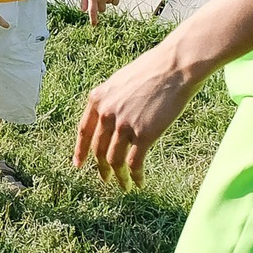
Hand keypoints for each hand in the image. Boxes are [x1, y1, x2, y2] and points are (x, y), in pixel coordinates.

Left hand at [74, 43, 202, 187]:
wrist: (174, 67)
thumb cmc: (153, 70)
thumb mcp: (121, 81)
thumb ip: (113, 101)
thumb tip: (112, 117)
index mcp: (98, 99)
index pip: (83, 131)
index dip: (80, 151)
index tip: (79, 165)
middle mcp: (106, 113)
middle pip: (98, 149)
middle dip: (101, 168)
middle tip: (106, 179)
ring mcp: (123, 125)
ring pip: (114, 160)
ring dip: (118, 176)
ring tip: (124, 185)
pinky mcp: (144, 134)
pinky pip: (134, 163)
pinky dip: (135, 176)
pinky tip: (139, 182)